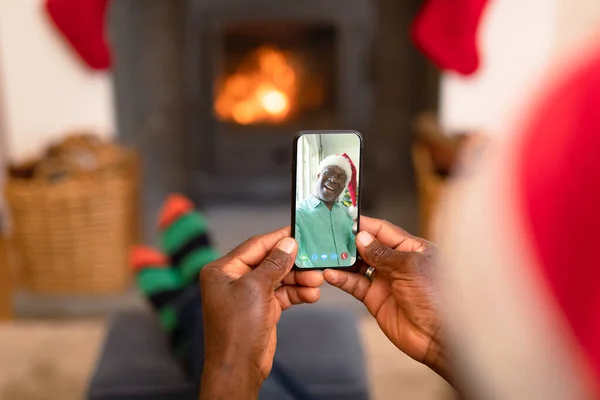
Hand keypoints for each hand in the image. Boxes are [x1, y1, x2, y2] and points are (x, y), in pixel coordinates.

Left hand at [199, 227, 323, 399]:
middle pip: (269, 261)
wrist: (239, 367)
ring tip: (317, 281)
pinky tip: (312, 294)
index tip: (299, 232)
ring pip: (279, 278)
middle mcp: (234, 280)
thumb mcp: (256, 288)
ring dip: (299, 279)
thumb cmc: (237, 329)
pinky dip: (297, 293)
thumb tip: (288, 243)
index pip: (255, 246)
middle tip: (315, 260)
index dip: (278, 239)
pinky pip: (282, 294)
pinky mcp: (262, 308)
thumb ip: (274, 263)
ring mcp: (248, 295)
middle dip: (293, 263)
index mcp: (223, 270)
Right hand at [323, 217, 451, 381]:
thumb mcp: (410, 267)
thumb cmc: (438, 299)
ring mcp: (385, 281)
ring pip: (357, 265)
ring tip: (326, 255)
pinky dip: (342, 279)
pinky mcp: (375, 299)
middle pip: (368, 247)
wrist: (439, 337)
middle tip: (330, 237)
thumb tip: (362, 238)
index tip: (345, 219)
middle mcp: (397, 263)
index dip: (365, 225)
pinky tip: (331, 274)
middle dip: (349, 242)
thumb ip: (383, 253)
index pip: (384, 231)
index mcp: (411, 249)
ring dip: (342, 261)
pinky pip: (355, 285)